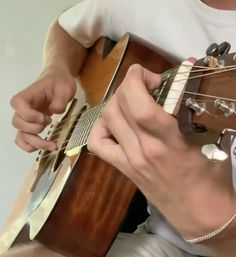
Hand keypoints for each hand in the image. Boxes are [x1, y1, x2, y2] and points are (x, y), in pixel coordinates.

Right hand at [11, 65, 75, 151]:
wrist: (59, 80)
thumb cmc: (60, 82)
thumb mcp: (65, 87)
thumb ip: (60, 99)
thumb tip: (55, 111)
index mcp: (29, 94)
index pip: (18, 104)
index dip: (29, 115)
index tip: (45, 118)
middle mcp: (24, 107)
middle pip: (18, 123)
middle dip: (34, 129)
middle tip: (50, 123)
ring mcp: (27, 118)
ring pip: (21, 134)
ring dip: (35, 143)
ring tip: (52, 145)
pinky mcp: (32, 125)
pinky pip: (24, 139)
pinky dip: (32, 146)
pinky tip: (45, 146)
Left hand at [88, 64, 235, 237]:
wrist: (199, 213)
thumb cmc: (211, 176)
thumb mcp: (209, 139)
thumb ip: (192, 111)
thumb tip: (180, 86)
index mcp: (168, 143)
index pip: (141, 105)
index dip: (137, 80)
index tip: (148, 75)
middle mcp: (143, 150)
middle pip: (119, 107)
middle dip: (128, 85)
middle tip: (146, 86)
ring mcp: (129, 160)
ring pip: (106, 120)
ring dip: (116, 102)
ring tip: (132, 101)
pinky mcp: (123, 169)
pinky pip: (99, 145)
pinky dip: (101, 128)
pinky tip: (115, 124)